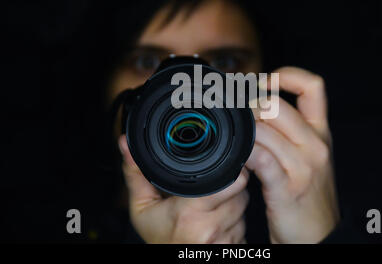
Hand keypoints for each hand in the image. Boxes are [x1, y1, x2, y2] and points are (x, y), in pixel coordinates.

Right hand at [118, 135, 248, 243]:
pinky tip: (218, 222)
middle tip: (212, 190)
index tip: (226, 168)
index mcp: (189, 212)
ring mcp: (224, 241)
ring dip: (234, 204)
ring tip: (212, 207)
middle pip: (240, 193)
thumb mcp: (143, 207)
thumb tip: (126, 144)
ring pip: (244, 208)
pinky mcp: (234, 248)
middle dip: (231, 187)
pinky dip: (236, 221)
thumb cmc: (158, 238)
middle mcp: (210, 228)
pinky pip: (245, 225)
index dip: (232, 172)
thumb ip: (137, 174)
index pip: (231, 182)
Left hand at [246, 66, 338, 242]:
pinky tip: (236, 157)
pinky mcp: (288, 187)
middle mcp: (316, 144)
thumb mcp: (308, 156)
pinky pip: (260, 158)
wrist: (318, 236)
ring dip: (242, 130)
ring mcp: (303, 165)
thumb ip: (290, 132)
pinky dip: (243, 153)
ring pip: (264, 128)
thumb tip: (257, 110)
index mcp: (321, 132)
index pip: (313, 86)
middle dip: (247, 105)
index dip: (286, 75)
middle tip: (234, 114)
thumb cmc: (307, 195)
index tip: (264, 81)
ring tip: (232, 137)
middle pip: (276, 105)